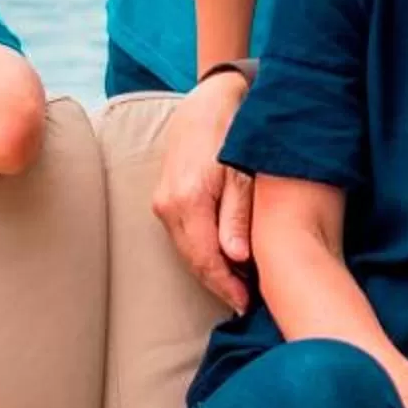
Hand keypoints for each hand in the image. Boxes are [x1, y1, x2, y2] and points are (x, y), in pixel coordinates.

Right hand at [151, 72, 255, 310]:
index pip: (206, 259)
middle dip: (219, 284)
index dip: (226, 286)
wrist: (208, 103)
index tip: (246, 304)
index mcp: (189, 200)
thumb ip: (237, 216)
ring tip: (239, 286)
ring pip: (187, 250)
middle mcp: (168, 205)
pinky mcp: (163, 199)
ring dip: (210, 270)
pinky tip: (224, 259)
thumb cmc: (233, 134)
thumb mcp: (242, 174)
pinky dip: (202, 252)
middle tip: (246, 302)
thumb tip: (236, 258)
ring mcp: (162, 202)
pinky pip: (183, 236)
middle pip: (193, 260)